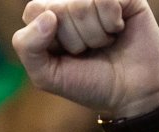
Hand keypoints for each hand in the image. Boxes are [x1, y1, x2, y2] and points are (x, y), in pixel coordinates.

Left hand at [13, 0, 158, 117]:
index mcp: (49, 16)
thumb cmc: (87, 82)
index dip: (49, 38)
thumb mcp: (46, 75)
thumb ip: (28, 47)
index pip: (34, 10)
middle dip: (74, 40)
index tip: (65, 54)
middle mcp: (72, 1)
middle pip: (59, 8)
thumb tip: (48, 16)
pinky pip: (107, 0)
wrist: (130, 94)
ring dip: (95, 34)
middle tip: (88, 51)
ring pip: (82, 5)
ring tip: (105, 43)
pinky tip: (118, 29)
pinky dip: (112, 23)